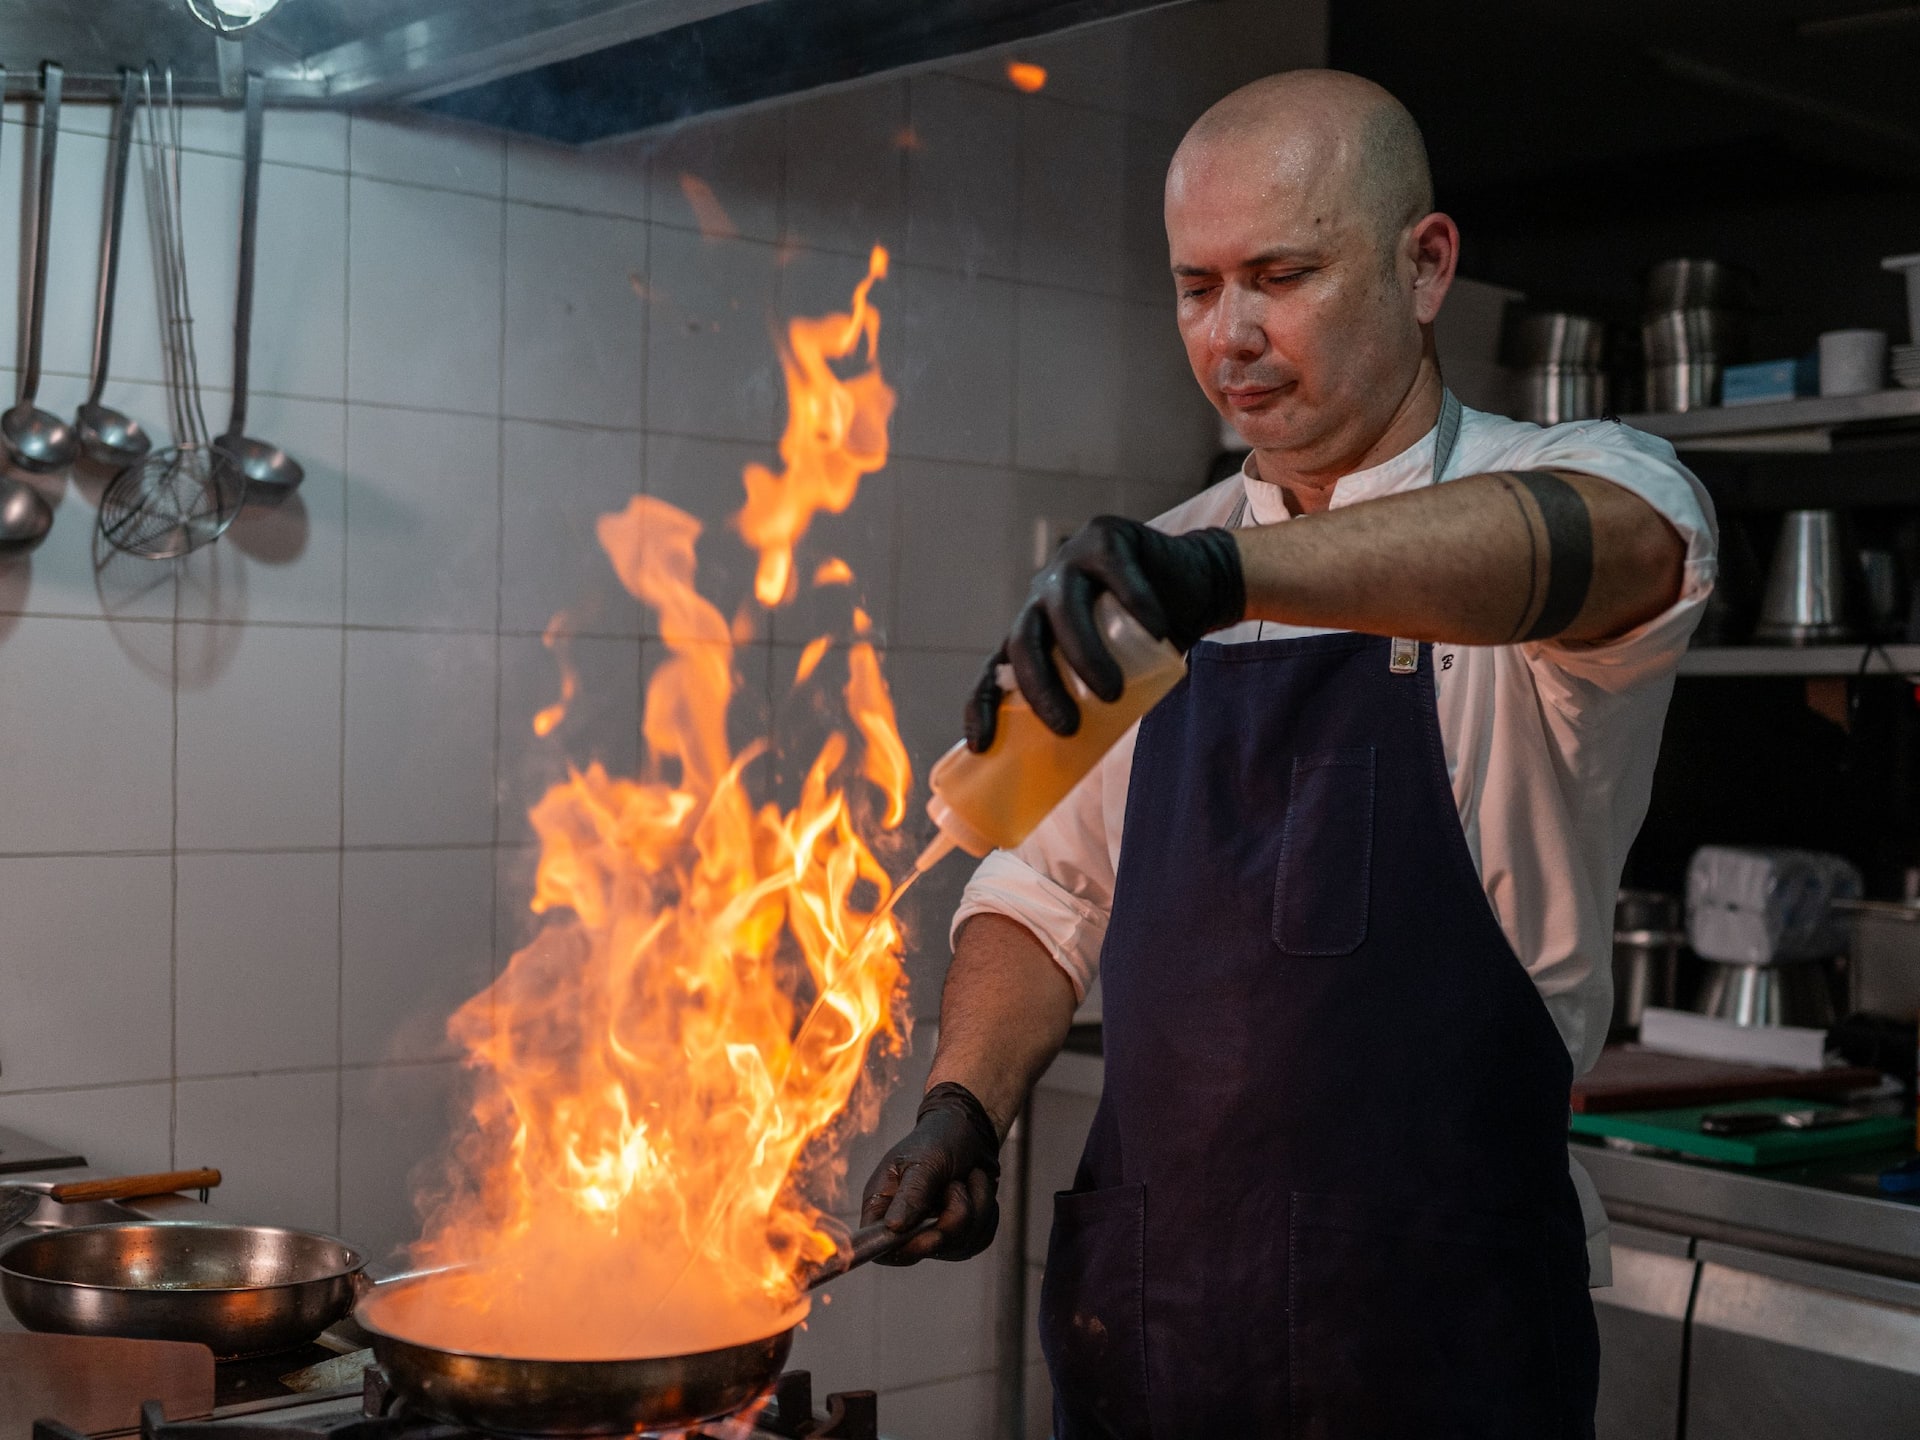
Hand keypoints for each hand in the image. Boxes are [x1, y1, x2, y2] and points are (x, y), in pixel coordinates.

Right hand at [859, 1082, 1001, 1263]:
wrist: (972, 1133)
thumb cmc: (940, 1139)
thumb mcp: (924, 1161)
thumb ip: (911, 1194)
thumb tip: (894, 1227)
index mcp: (883, 1205)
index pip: (880, 1248)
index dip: (905, 1250)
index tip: (932, 1234)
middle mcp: (905, 1226)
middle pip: (927, 1249)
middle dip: (952, 1217)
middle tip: (956, 1185)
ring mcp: (934, 1233)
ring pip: (960, 1245)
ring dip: (975, 1207)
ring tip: (968, 1179)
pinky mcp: (960, 1237)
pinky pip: (979, 1239)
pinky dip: (986, 1212)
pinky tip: (977, 1189)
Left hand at [966, 517, 1243, 751]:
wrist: (1196, 585)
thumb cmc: (1150, 642)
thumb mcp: (1115, 675)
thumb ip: (1093, 704)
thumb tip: (1077, 768)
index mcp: (1034, 631)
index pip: (993, 670)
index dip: (981, 706)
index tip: (982, 747)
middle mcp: (1042, 597)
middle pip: (1024, 641)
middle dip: (1039, 688)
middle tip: (1067, 728)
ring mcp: (1071, 562)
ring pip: (1065, 608)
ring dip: (1083, 655)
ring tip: (1111, 693)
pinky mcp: (1107, 538)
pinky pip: (1115, 573)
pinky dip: (1135, 601)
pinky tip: (1155, 628)